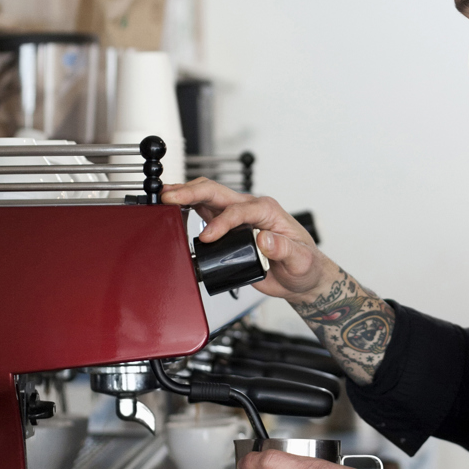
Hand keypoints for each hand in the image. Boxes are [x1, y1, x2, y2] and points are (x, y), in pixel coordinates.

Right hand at [161, 178, 331, 299]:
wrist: (301, 276)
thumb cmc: (304, 264)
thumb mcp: (300, 259)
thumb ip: (284, 248)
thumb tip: (264, 239)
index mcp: (268, 211)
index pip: (239, 210)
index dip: (221, 222)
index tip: (208, 237)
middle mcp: (251, 209)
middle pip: (217, 192)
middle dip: (192, 192)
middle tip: (171, 197)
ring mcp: (237, 217)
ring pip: (207, 197)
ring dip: (185, 195)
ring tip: (165, 198)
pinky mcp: (228, 228)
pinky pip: (204, 212)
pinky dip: (186, 209)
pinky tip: (173, 210)